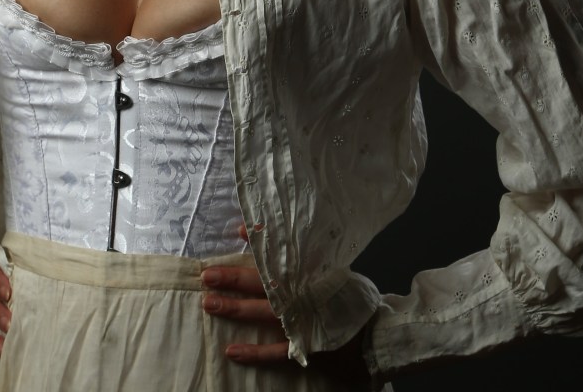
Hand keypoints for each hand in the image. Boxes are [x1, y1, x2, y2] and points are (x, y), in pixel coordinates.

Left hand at [201, 224, 370, 385]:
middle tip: (207, 276)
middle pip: (263, 284)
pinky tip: (231, 351)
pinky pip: (275, 352)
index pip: (281, 255)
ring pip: (263, 315)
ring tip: (210, 304)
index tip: (235, 233)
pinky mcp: (305, 347)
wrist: (375, 333)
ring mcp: (303, 323)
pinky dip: (253, 353)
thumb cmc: (344, 295)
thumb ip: (294, 250)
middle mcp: (303, 295)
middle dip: (233, 279)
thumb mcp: (325, 267)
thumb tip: (254, 230)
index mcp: (309, 273)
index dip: (255, 245)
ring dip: (236, 310)